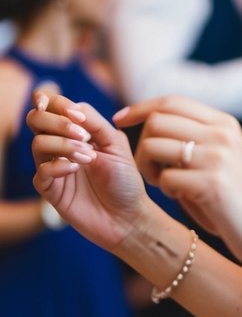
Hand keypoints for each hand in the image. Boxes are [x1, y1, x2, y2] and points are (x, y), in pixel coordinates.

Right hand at [27, 91, 151, 253]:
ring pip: (37, 143)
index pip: (51, 106)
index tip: (73, 113)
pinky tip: (75, 169)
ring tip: (88, 157)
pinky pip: (40, 172)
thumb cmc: (125, 179)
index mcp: (75, 131)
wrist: (129, 215)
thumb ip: (94, 122)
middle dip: (58, 122)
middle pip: (36, 120)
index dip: (53, 101)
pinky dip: (58, 166)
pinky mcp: (50, 190)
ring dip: (63, 144)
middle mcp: (60, 146)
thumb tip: (72, 108)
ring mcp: (53, 167)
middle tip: (84, 136)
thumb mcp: (115, 143)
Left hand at [115, 95, 241, 276]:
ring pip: (154, 146)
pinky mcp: (213, 185)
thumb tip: (152, 125)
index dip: (140, 108)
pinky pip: (164, 179)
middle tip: (152, 171)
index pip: (171, 101)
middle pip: (157, 121)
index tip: (120, 119)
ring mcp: (218, 157)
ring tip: (167, 186)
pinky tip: (184, 200)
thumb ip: (196, 140)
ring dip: (149, 169)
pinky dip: (166, 191)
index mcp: (225, 123)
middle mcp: (222, 133)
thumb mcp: (224, 159)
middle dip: (142, 146)